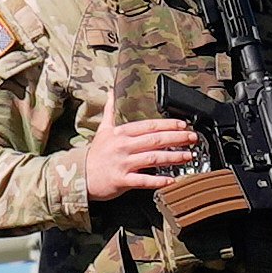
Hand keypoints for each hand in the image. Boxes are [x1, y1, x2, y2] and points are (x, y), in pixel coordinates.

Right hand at [84, 119, 198, 201]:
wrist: (79, 175)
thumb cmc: (95, 154)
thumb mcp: (102, 130)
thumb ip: (110, 110)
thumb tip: (110, 92)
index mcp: (121, 133)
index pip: (149, 126)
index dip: (168, 124)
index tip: (183, 124)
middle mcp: (123, 146)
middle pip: (154, 140)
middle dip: (176, 138)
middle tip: (193, 138)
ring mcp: (123, 163)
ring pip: (152, 158)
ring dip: (172, 157)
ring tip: (188, 156)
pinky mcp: (122, 180)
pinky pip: (143, 180)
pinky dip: (158, 181)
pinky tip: (171, 180)